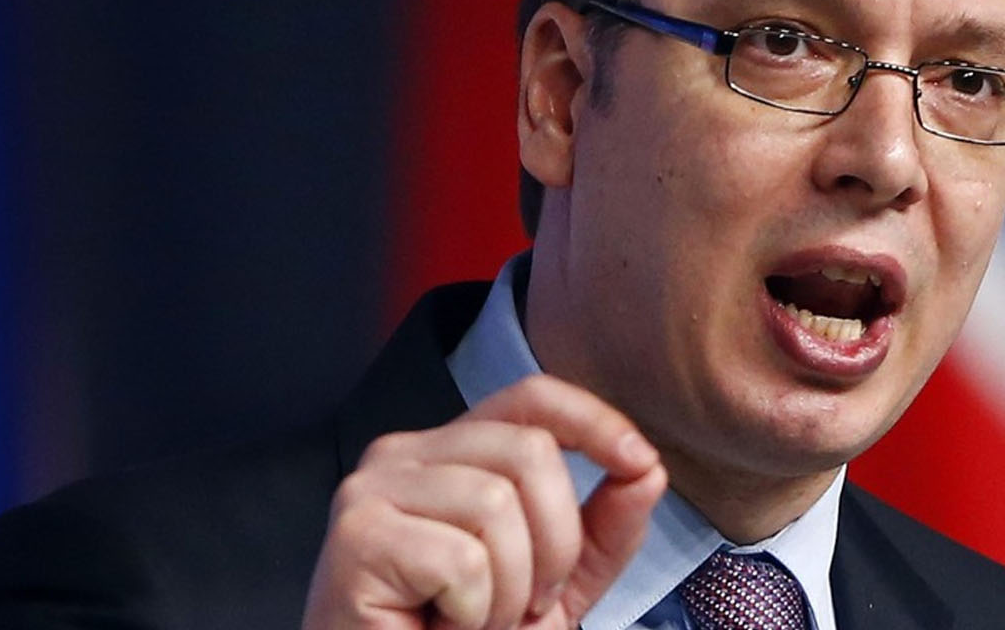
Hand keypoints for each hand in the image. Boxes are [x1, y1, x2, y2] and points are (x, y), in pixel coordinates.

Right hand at [302, 374, 667, 629]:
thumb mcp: (558, 579)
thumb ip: (605, 525)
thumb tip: (647, 470)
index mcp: (452, 451)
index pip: (531, 397)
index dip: (593, 420)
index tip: (638, 461)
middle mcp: (405, 454)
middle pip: (528, 450)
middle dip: (554, 544)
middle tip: (522, 603)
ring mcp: (373, 490)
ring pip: (495, 504)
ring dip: (507, 590)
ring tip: (475, 619)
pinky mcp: (357, 536)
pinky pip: (460, 559)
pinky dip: (472, 612)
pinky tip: (440, 627)